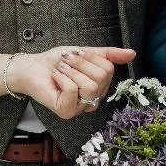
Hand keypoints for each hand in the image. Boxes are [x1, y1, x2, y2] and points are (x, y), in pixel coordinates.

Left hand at [8, 46, 134, 118]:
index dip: (90, 58)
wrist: (32, 66)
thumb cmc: (57, 62)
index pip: (108, 70)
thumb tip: (133, 53)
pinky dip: (62, 78)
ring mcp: (79, 109)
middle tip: (65, 63)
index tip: (74, 56)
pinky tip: (55, 78)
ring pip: (89, 86)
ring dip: (70, 71)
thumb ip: (108, 55)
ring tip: (60, 71)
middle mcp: (92, 101)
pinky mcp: (65, 112)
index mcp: (99, 88)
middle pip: (100, 78)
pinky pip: (72, 91)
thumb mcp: (85, 53)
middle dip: (79, 64)